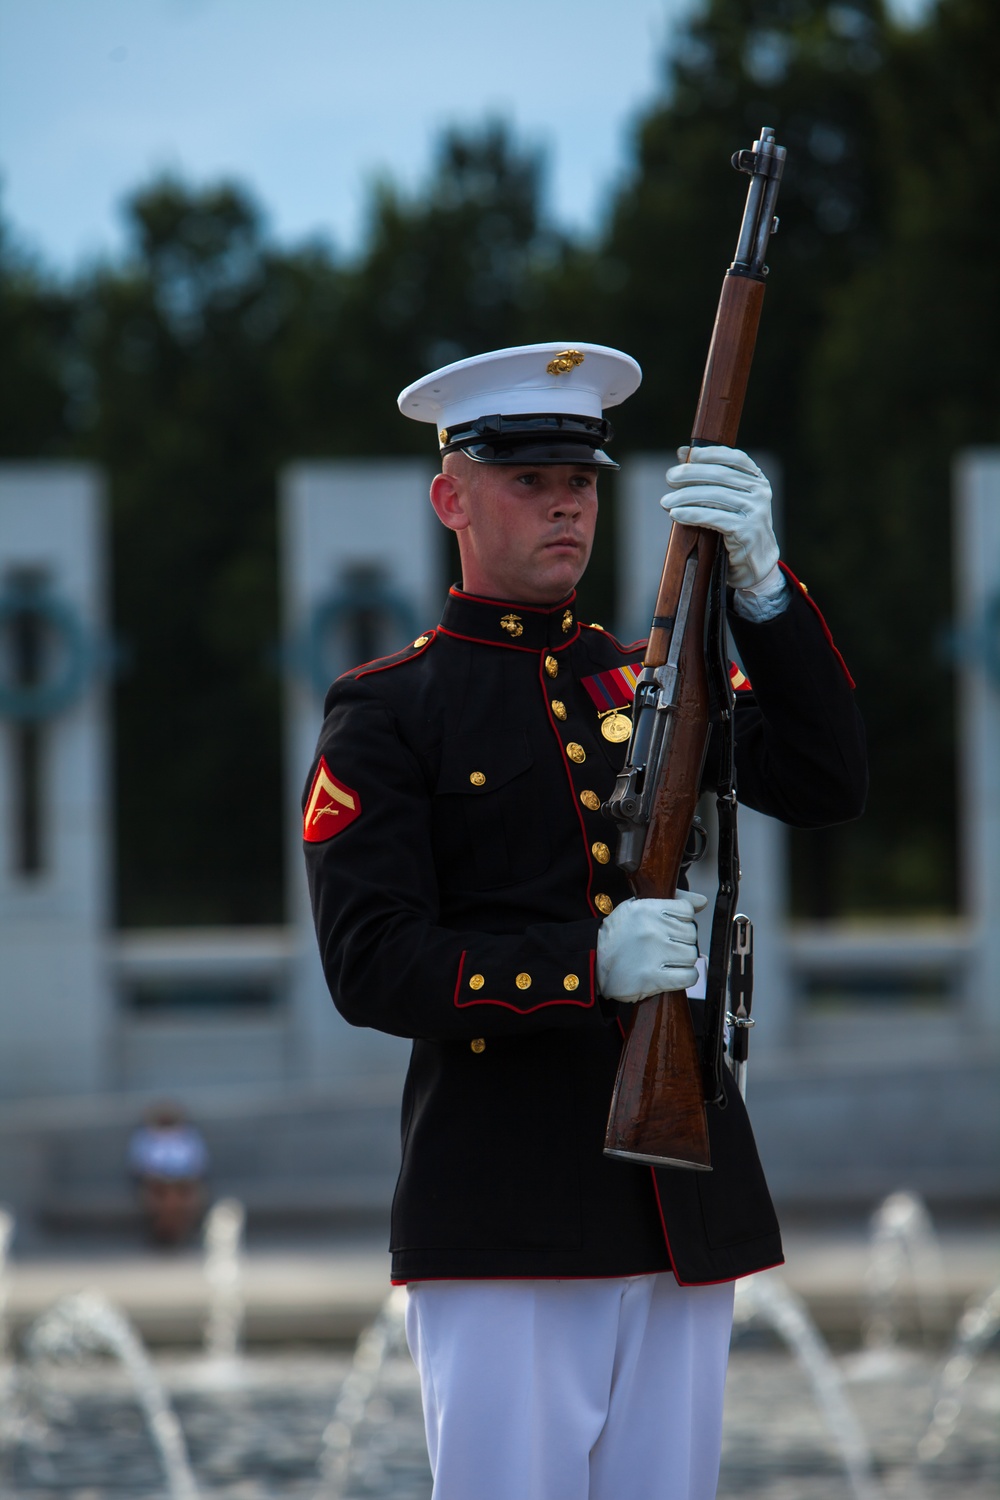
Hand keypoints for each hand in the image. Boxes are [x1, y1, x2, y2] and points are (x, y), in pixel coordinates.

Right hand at [596, 892, 707, 1004]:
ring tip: (667, 960)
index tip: (671, 928)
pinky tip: (673, 974)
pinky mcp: (652, 977)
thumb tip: (702, 901)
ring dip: (683, 960)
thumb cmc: (618, 934)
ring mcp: (653, 954)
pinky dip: (685, 976)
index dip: (682, 921)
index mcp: (646, 908)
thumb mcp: (637, 908)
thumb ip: (671, 902)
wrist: (593, 962)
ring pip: (691, 955)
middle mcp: (651, 929)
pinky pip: (688, 976)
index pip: (687, 911)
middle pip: (691, 934)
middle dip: (682, 941)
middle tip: (667, 946)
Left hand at [660, 445, 778, 589]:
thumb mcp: (726, 500)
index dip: (711, 454)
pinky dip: (692, 515)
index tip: (688, 456)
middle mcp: (760, 492)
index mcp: (757, 480)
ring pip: (715, 497)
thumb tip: (682, 453)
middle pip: (721, 476)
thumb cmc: (736, 529)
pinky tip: (676, 515)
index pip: (735, 458)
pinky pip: (714, 518)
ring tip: (665, 502)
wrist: (755, 564)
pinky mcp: (747, 531)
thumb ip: (708, 477)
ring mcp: (756, 511)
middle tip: (669, 478)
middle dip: (691, 475)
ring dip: (685, 497)